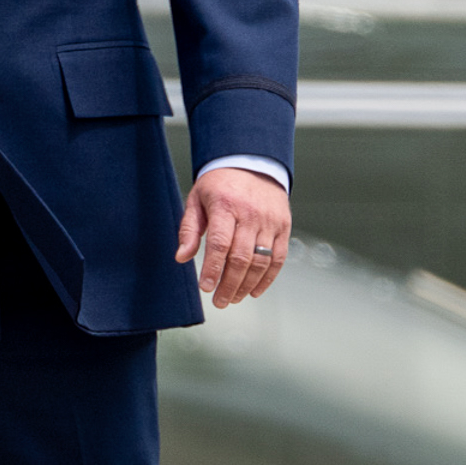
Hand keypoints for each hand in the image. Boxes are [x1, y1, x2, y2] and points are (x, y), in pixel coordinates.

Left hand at [177, 166, 290, 307]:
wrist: (252, 163)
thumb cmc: (220, 184)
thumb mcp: (196, 199)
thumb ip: (189, 229)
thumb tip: (181, 257)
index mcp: (226, 206)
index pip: (220, 243)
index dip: (213, 268)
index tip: (205, 287)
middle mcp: (251, 214)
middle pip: (242, 257)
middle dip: (229, 284)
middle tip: (218, 301)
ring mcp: (270, 221)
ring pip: (261, 261)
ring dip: (246, 285)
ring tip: (232, 298)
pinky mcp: (284, 227)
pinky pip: (278, 258)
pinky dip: (267, 278)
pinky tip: (254, 291)